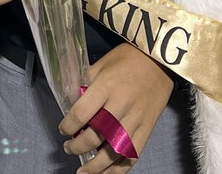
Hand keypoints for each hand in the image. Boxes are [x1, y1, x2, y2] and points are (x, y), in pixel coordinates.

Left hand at [59, 44, 173, 172]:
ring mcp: (136, 119)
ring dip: (96, 166)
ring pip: (114, 151)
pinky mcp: (148, 129)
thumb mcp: (100, 65)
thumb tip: (72, 104)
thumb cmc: (126, 59)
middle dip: (78, 147)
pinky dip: (119, 169)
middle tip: (69, 147)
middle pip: (96, 136)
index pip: (81, 113)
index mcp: (105, 87)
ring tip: (83, 171)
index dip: (68, 125)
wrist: (158, 60)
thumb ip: (85, 84)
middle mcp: (121, 105)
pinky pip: (133, 155)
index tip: (63, 129)